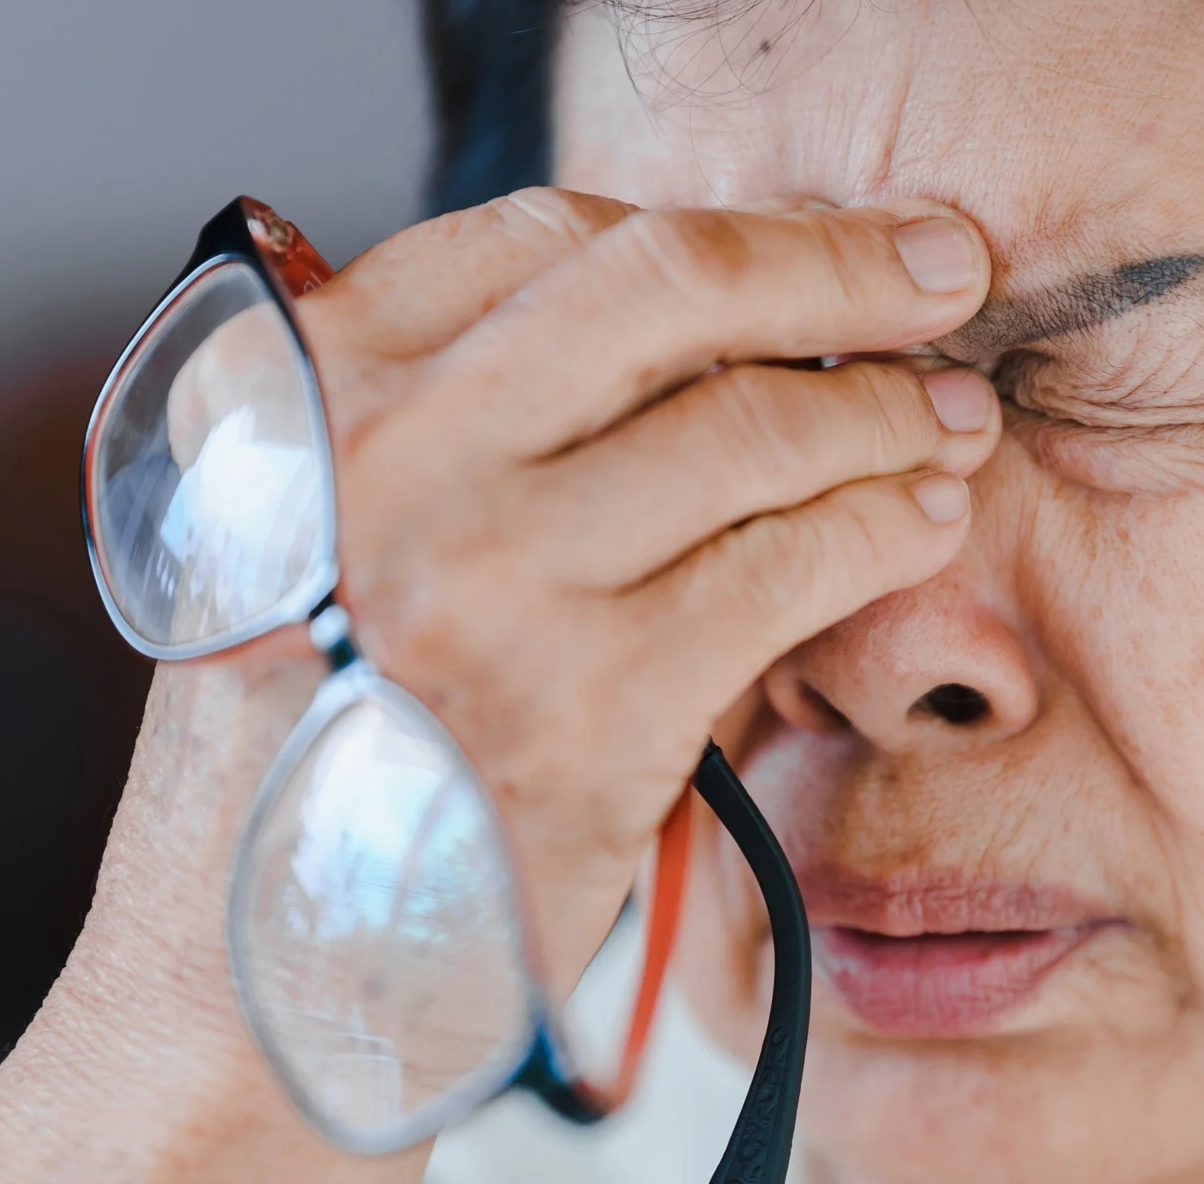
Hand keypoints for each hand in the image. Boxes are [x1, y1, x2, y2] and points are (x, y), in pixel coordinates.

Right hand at [306, 190, 997, 977]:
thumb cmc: (313, 740)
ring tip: (951, 416)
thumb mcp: (312, 524)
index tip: (829, 236)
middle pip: (668, 287)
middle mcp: (388, 459)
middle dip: (840, 260)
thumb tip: (685, 298)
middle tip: (947, 264)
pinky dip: (881, 526)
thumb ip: (447, 406)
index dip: (724, 226)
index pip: (552, 236)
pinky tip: (921, 518)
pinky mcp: (591, 709)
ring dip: (889, 408)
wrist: (252, 976)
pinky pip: (788, 570)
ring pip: (752, 426)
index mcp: (306, 386)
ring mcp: (489, 581)